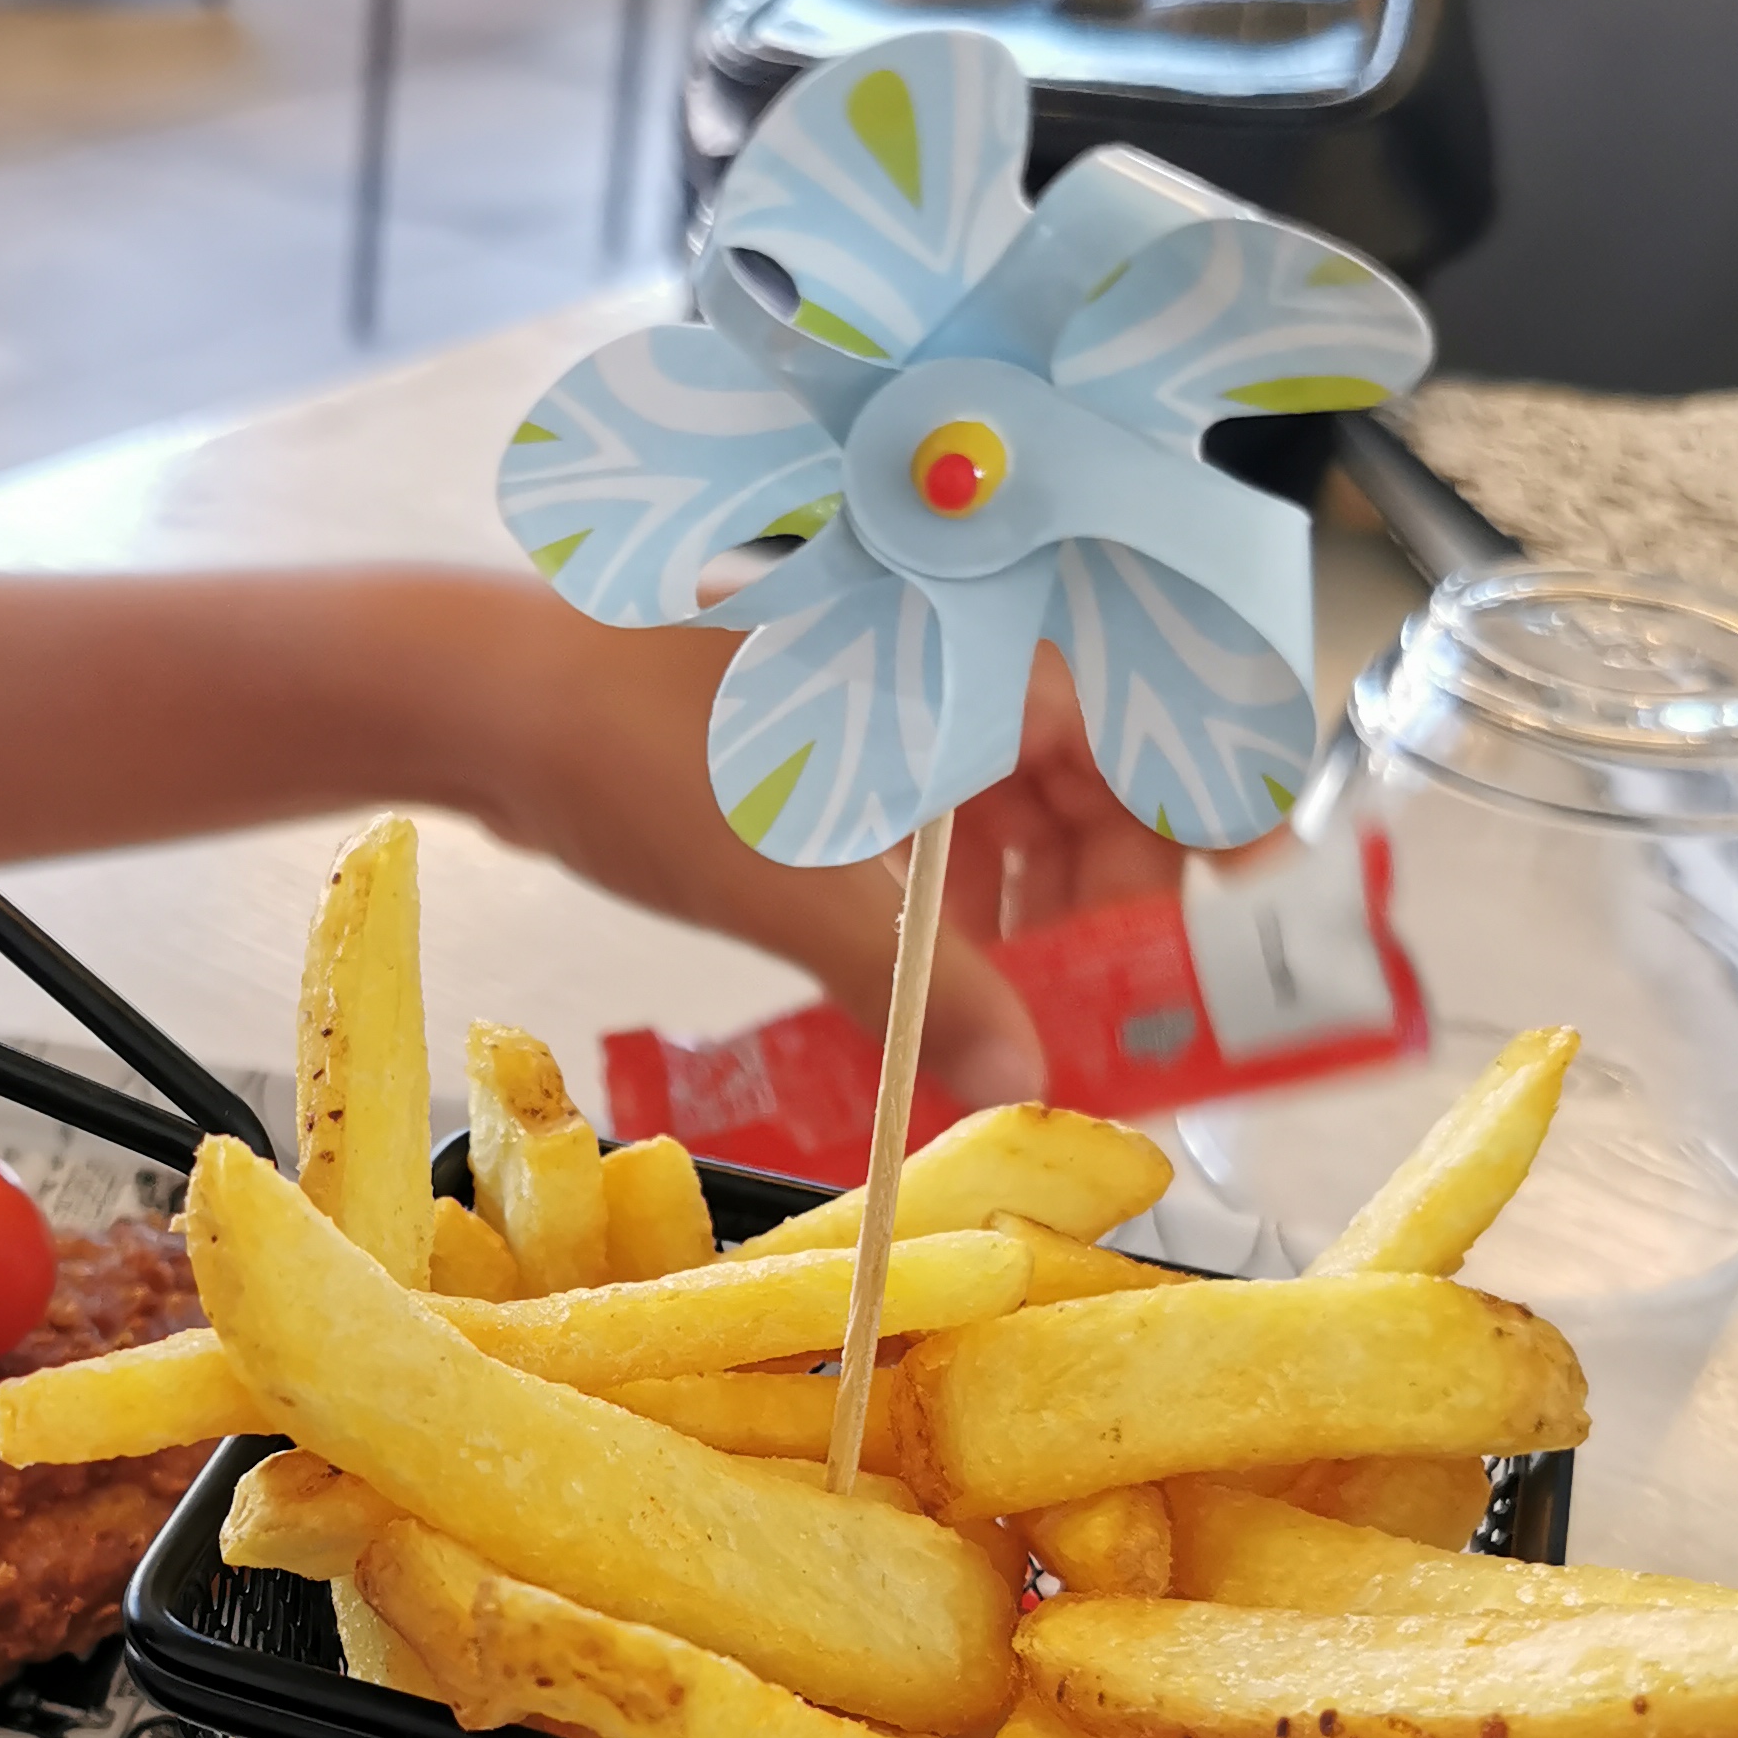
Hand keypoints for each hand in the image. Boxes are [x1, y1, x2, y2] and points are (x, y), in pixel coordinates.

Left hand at [455, 599, 1194, 1114]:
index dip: (1225, 837)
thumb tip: (1021, 1087)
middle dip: (1121, 925)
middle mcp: (974, 668)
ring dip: (1043, 938)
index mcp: (990, 651)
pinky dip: (970, 927)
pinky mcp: (866, 759)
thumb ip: (919, 991)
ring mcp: (920, 713)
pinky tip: (954, 1010)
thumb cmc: (640, 748)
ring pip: (1036, 831)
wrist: (497, 704)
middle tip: (1124, 1042)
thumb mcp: (794, 884)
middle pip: (1111, 798)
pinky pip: (961, 846)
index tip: (1240, 951)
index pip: (1167, 728)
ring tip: (1033, 1042)